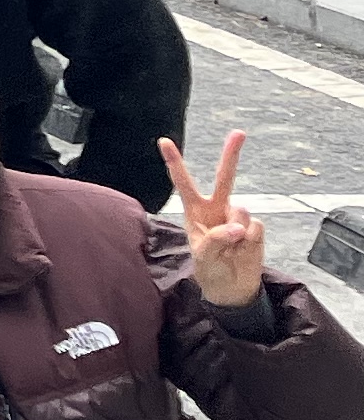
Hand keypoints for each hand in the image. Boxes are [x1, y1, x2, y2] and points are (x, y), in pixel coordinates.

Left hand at [163, 130, 265, 310]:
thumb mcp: (204, 256)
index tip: (163, 140)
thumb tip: (239, 227)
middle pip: (225, 177)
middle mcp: (218, 208)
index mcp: (196, 210)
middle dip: (231, 154)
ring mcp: (238, 217)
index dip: (175, 162)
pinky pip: (255, 230)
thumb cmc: (209, 267)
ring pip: (240, 212)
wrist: (231, 287)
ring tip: (231, 250)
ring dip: (236, 234)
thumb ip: (217, 240)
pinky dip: (250, 243)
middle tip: (239, 132)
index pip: (183, 183)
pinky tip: (244, 251)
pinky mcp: (256, 229)